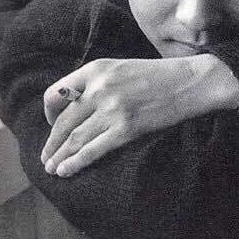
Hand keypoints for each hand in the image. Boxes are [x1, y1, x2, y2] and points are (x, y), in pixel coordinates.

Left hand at [41, 55, 238, 176]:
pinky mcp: (127, 128)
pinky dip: (76, 163)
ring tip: (52, 168)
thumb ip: (99, 82)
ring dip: (59, 156)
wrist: (192, 82)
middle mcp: (100, 88)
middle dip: (51, 143)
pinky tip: (66, 171)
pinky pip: (93, 150)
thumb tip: (77, 107)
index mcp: (97, 69)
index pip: (56, 93)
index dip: (48, 114)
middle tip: (46, 156)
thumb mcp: (123, 68)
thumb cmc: (162, 75)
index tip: (51, 125)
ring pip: (74, 138)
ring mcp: (113, 109)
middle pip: (63, 121)